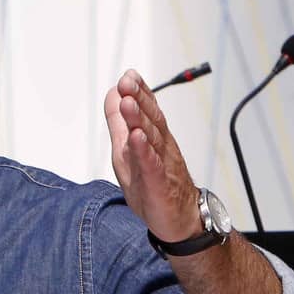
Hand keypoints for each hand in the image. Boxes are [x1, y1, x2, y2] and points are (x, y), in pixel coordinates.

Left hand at [103, 69, 200, 241]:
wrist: (180, 218)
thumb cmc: (153, 183)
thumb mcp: (127, 149)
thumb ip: (120, 122)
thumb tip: (113, 94)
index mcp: (152, 137)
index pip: (147, 109)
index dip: (139, 92)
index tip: (129, 75)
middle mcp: (159, 146)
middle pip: (150, 118)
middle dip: (139, 98)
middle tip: (128, 81)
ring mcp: (161, 164)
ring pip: (150, 138)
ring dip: (139, 119)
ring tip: (129, 103)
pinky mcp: (158, 184)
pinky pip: (152, 165)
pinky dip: (144, 151)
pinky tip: (137, 138)